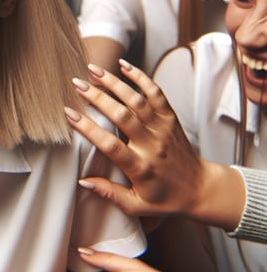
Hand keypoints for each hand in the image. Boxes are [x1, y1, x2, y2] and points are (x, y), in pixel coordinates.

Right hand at [63, 60, 209, 218]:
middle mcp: (152, 144)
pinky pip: (156, 93)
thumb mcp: (136, 205)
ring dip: (115, 82)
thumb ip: (109, 194)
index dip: (89, 128)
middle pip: (122, 116)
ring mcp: (163, 128)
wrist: (201, 189)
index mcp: (140, 167)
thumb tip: (82, 181)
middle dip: (98, 97)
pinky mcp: (171, 118)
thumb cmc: (166, 199)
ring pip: (137, 100)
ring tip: (93, 69)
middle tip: (76, 84)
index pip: (110, 145)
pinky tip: (124, 65)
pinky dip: (141, 77)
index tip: (69, 114)